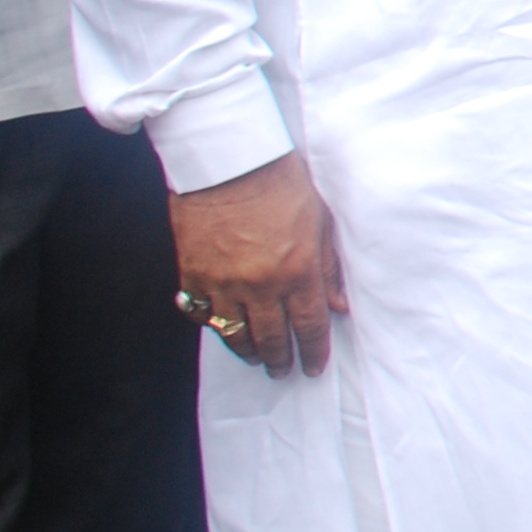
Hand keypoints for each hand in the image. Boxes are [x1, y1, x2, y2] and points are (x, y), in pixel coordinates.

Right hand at [170, 151, 345, 375]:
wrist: (229, 161)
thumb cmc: (281, 183)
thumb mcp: (320, 221)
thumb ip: (329, 267)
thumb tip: (339, 305)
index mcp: (297, 271)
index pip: (309, 326)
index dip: (314, 351)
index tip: (315, 366)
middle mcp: (260, 285)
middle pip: (272, 338)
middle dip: (281, 360)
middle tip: (284, 370)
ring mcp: (222, 283)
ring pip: (235, 335)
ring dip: (249, 352)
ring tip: (259, 358)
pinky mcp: (192, 275)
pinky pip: (202, 314)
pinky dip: (214, 326)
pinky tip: (224, 330)